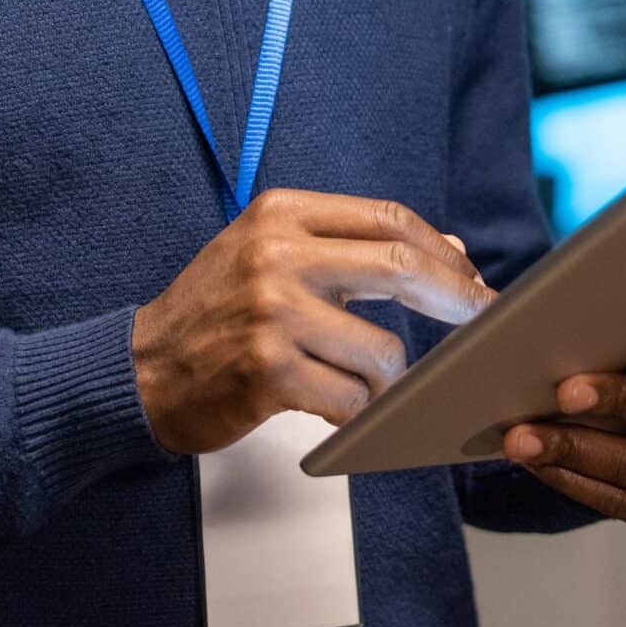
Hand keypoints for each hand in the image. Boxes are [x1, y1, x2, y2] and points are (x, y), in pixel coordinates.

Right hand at [130, 189, 491, 455]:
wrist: (142, 370)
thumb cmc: (215, 311)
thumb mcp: (272, 255)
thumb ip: (350, 246)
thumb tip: (447, 249)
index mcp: (281, 215)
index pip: (387, 219)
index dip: (440, 251)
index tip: (471, 276)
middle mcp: (277, 256)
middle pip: (400, 267)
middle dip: (455, 297)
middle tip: (482, 318)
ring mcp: (272, 314)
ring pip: (382, 349)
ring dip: (385, 379)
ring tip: (355, 383)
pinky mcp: (268, 373)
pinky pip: (351, 399)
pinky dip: (354, 412)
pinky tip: (330, 407)